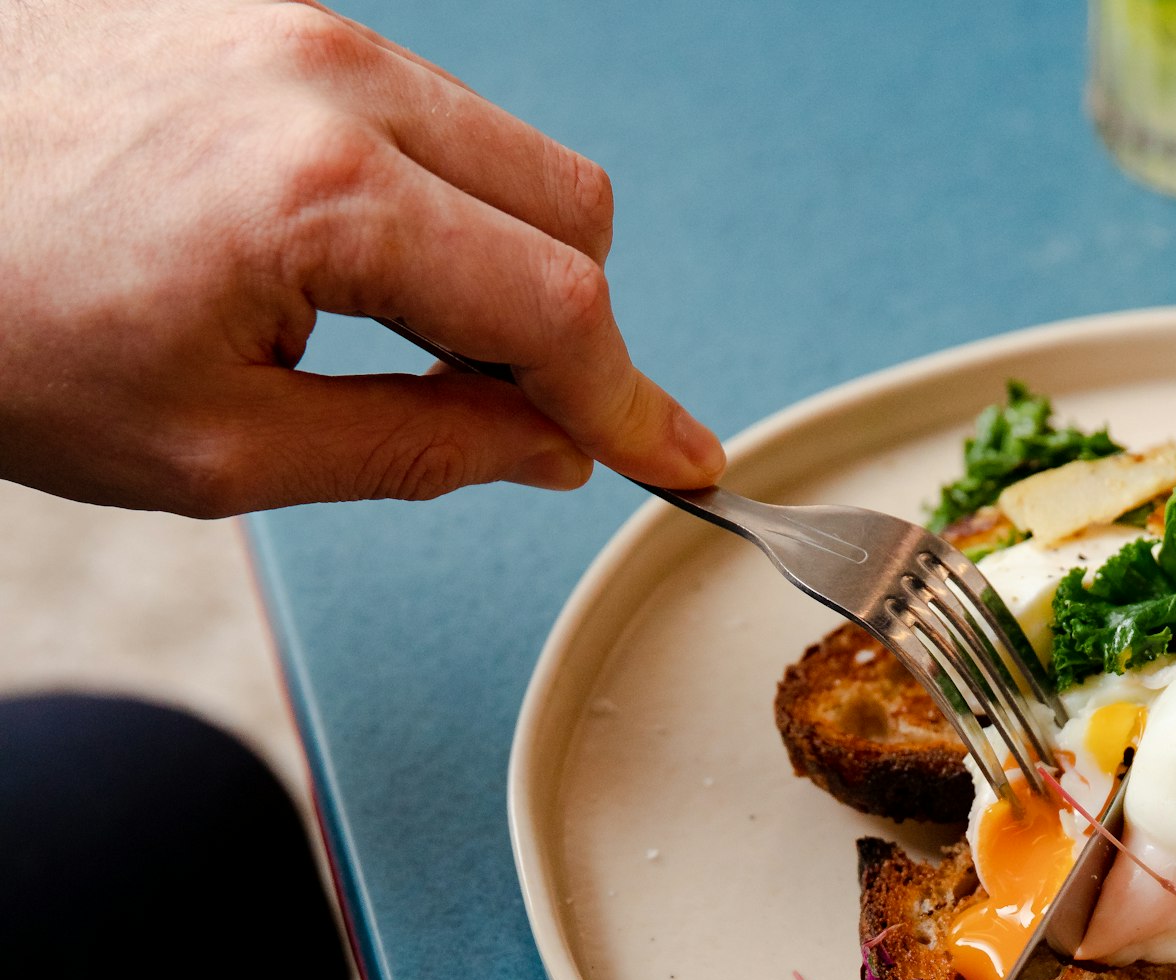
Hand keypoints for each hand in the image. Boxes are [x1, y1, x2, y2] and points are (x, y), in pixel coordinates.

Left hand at [0, 0, 724, 513]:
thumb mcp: (218, 453)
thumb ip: (418, 449)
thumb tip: (546, 450)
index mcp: (326, 194)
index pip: (560, 310)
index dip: (634, 406)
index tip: (682, 463)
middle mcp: (329, 77)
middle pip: (572, 210)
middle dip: (574, 332)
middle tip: (509, 423)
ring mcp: (292, 28)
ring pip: (507, 154)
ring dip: (505, 265)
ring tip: (405, 349)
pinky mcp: (258, 16)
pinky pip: (423, 115)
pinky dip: (438, 206)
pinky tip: (357, 271)